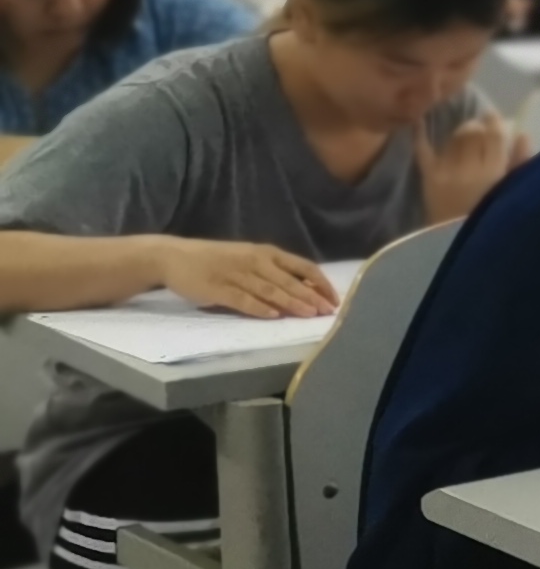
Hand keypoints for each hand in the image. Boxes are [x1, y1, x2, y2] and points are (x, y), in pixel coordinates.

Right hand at [153, 237, 339, 317]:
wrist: (176, 256)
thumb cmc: (218, 259)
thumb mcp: (250, 259)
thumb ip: (275, 272)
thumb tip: (306, 290)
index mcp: (267, 252)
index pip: (304, 266)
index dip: (321, 283)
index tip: (334, 299)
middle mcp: (256, 261)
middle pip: (290, 281)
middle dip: (311, 297)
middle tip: (328, 312)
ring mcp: (236, 274)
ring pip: (270, 290)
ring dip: (291, 303)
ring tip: (309, 314)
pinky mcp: (218, 288)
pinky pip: (242, 299)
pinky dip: (258, 308)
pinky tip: (273, 316)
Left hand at [415, 109, 519, 222]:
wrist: (458, 245)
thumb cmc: (493, 221)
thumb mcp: (514, 193)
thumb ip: (521, 164)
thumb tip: (522, 134)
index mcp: (494, 172)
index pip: (494, 136)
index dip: (495, 122)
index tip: (494, 117)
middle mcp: (468, 168)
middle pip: (472, 133)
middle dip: (477, 126)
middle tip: (480, 127)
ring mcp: (445, 172)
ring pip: (453, 139)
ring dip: (460, 132)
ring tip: (465, 134)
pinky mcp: (428, 178)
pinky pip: (423, 151)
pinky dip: (420, 134)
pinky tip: (419, 121)